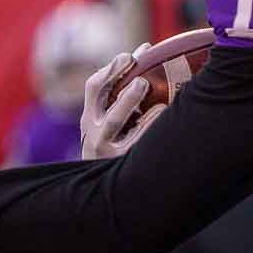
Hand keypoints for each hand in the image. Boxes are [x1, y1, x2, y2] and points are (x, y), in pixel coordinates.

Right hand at [80, 44, 157, 159]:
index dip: (112, 68)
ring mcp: (105, 147)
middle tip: (137, 61)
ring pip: (115, 117)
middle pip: (102, 96)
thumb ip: (120, 107)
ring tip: (144, 83)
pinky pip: (135, 139)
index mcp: (89, 119)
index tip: (129, 55)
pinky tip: (162, 112)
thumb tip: (151, 70)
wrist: (108, 198)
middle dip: (118, 75)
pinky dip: (148, 123)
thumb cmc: (116, 155)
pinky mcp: (120, 162)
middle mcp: (93, 132)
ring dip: (129, 97)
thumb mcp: (109, 132)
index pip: (94, 86)